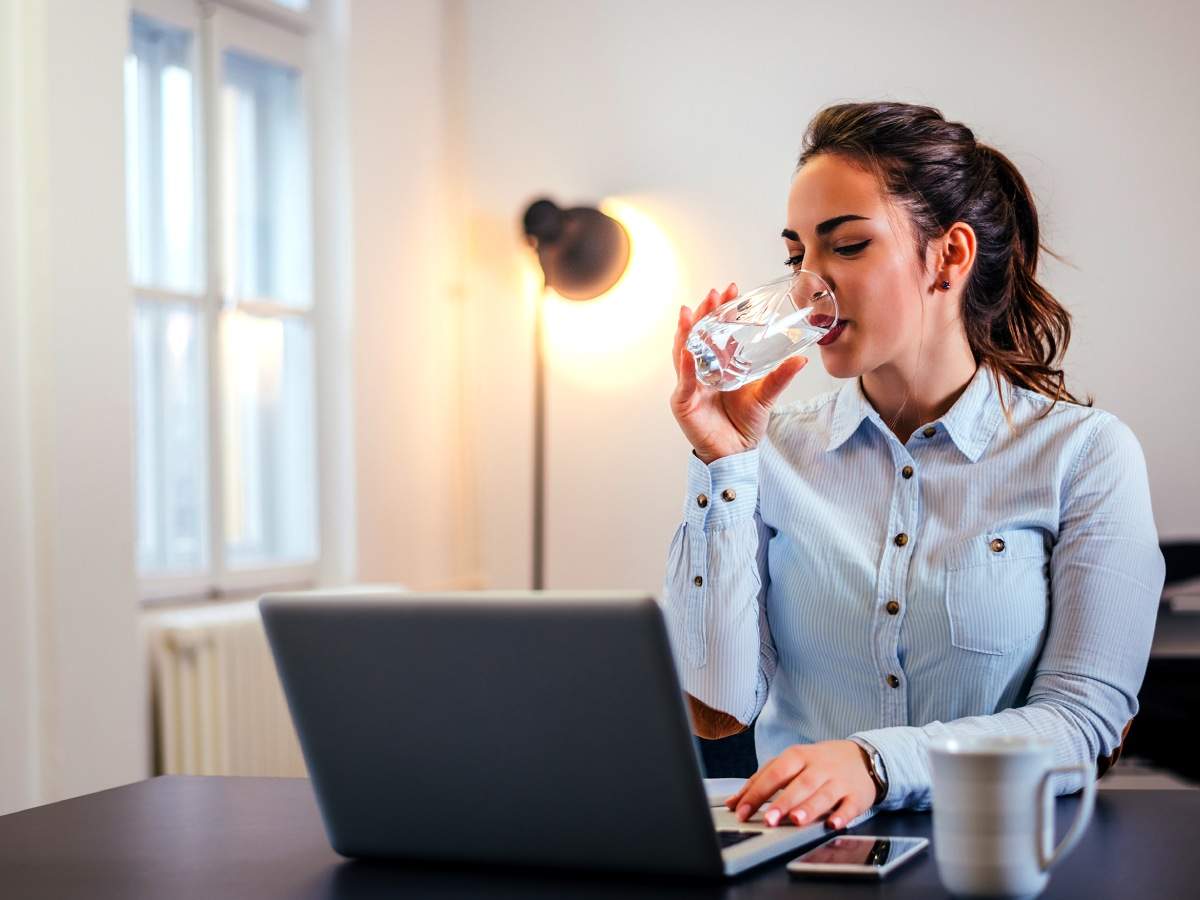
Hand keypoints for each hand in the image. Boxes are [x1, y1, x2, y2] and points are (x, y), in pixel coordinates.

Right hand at [671, 283, 807, 464]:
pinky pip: (684, 381)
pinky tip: (689, 351)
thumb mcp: (765, 395)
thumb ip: (780, 377)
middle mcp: (702, 370)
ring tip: (690, 312)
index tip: (731, 290)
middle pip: (698, 335)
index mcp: (719, 364)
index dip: (721, 310)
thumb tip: (802, 359)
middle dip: (704, 314)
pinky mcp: (683, 402)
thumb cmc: (745, 425)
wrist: (736, 453)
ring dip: (687, 331)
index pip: (717, 331)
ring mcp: (690, 384)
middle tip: (713, 294)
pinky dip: (686, 366)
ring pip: (684, 352)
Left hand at [723, 740, 876, 829]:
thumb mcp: (789, 764)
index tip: (742, 811)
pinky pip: (850, 806)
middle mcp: (818, 767)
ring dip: (810, 808)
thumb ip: (761, 781)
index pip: (774, 773)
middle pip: (800, 784)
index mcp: (797, 757)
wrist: (862, 756)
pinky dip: (843, 815)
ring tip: (796, 821)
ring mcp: (839, 781)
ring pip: (823, 795)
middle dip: (783, 802)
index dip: (757, 792)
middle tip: (769, 820)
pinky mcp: (856, 795)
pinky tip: (834, 824)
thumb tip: (733, 802)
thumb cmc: (818, 763)